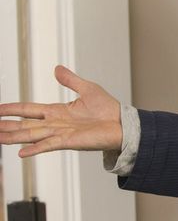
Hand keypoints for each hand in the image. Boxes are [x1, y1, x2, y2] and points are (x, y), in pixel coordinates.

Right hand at [0, 65, 123, 156]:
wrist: (122, 124)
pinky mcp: (69, 142)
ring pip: (31, 135)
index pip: (28, 109)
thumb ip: (70, 80)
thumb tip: (56, 68)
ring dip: (13, 137)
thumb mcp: (87, 89)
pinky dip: (35, 148)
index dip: (12, 109)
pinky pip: (49, 145)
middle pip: (24, 125)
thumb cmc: (108, 109)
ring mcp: (60, 133)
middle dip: (6, 125)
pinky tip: (21, 152)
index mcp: (57, 111)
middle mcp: (55, 124)